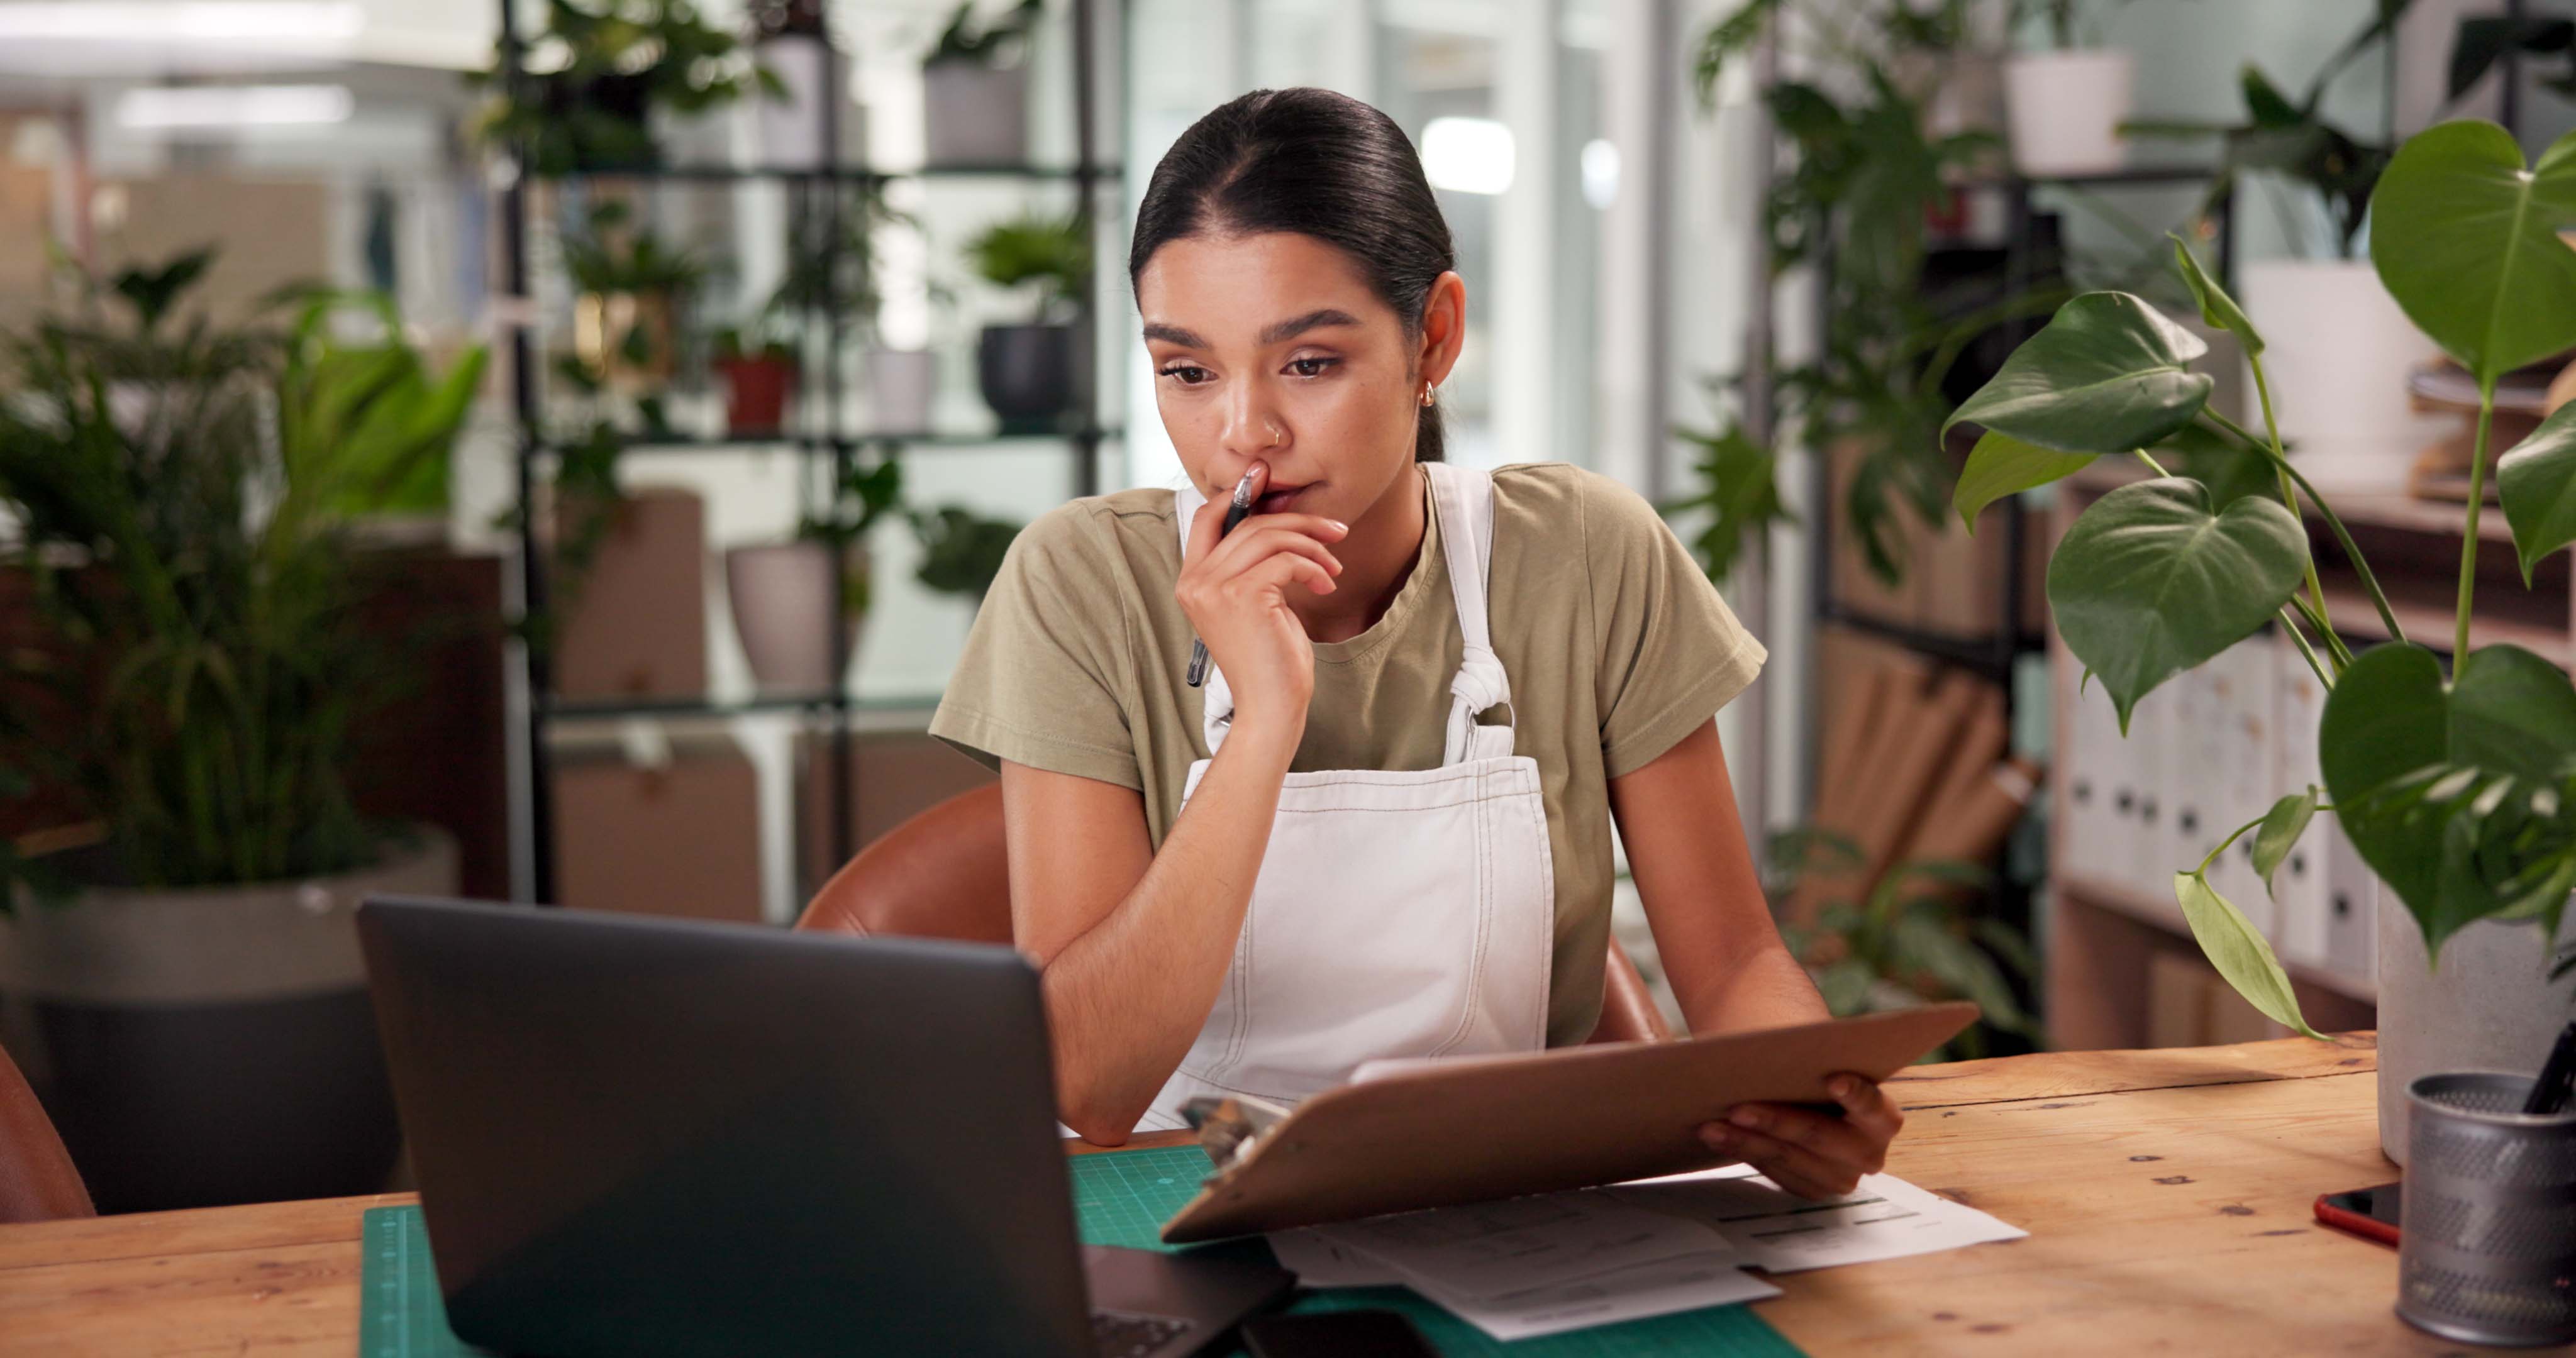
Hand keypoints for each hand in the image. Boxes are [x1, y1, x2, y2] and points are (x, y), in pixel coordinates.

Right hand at [1176, 461, 1346, 737]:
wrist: (1272, 706)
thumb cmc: (1269, 659)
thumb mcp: (1255, 603)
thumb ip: (1253, 564)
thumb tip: (1280, 521)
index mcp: (1192, 581)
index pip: (1207, 517)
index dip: (1239, 493)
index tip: (1271, 480)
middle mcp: (1196, 581)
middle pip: (1248, 523)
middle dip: (1298, 522)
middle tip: (1335, 530)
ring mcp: (1214, 588)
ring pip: (1269, 536)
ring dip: (1312, 546)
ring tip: (1334, 568)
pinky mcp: (1242, 596)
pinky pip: (1286, 559)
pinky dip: (1314, 566)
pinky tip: (1327, 583)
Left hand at [1696, 1072, 1902, 1200]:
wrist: (1816, 1101)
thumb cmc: (1820, 1076)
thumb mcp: (1825, 1065)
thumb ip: (1814, 1059)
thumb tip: (1771, 1045)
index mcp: (1883, 1119)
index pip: (1873, 1106)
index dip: (1856, 1094)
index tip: (1832, 1080)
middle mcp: (1868, 1153)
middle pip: (1818, 1135)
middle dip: (1775, 1121)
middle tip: (1738, 1108)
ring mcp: (1840, 1177)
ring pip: (1788, 1157)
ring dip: (1746, 1141)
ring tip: (1711, 1125)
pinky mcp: (1812, 1189)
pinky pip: (1774, 1172)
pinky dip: (1744, 1152)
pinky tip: (1718, 1138)